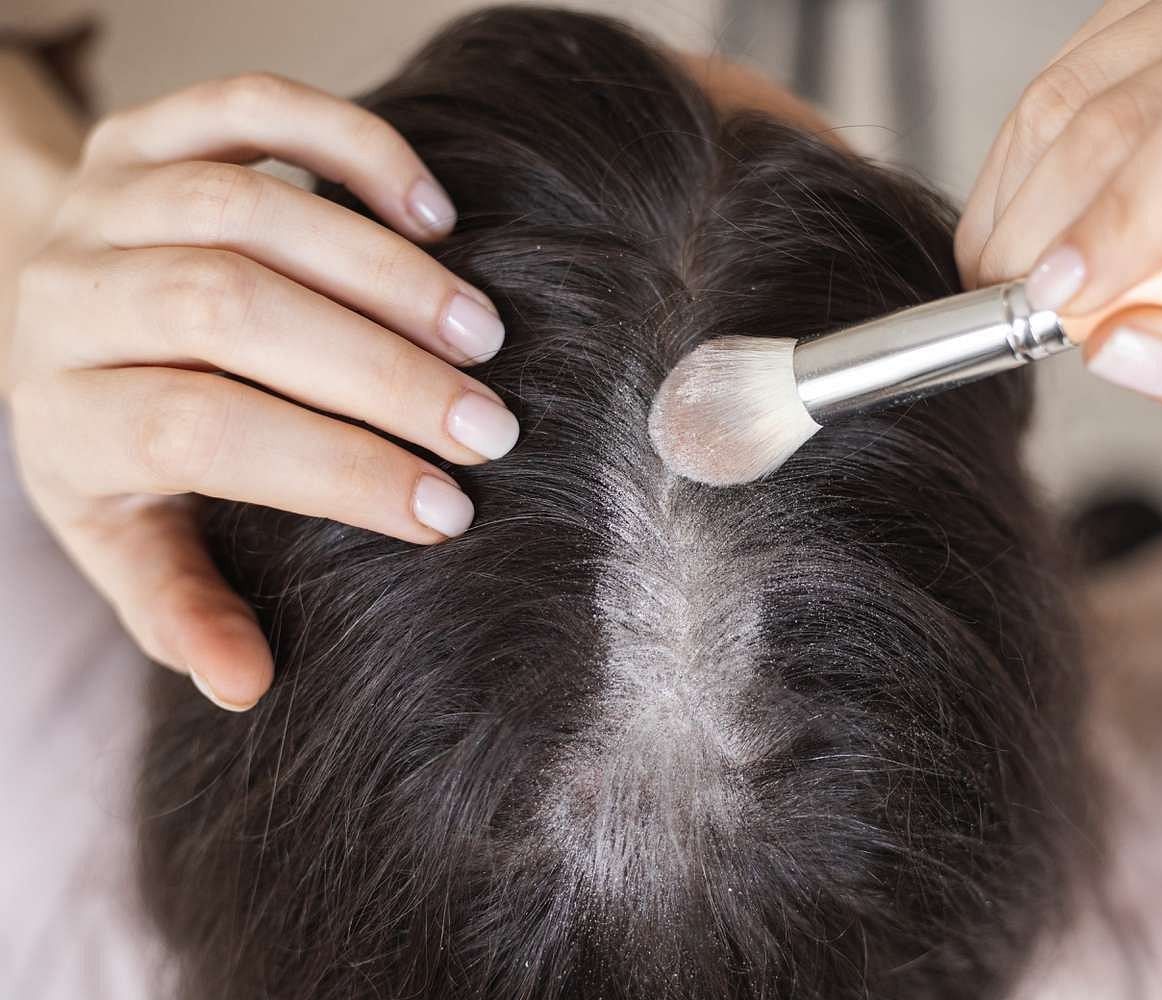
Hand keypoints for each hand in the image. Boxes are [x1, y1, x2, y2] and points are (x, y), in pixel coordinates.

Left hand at [4, 74, 516, 709]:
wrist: (50, 302)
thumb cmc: (115, 433)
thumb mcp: (122, 530)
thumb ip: (177, 601)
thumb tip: (247, 685)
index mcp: (65, 413)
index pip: (201, 432)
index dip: (331, 469)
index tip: (447, 509)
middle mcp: (68, 295)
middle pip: (228, 314)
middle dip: (377, 372)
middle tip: (491, 424)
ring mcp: (108, 198)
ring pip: (249, 207)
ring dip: (383, 271)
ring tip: (483, 332)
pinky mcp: (150, 129)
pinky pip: (253, 111)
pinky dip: (351, 147)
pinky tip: (436, 211)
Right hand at [956, 0, 1161, 446]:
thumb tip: (1122, 349)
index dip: (1136, 209)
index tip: (1067, 297)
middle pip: (1134, 102)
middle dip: (1047, 225)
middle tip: (1029, 309)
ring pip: (1074, 87)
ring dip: (1019, 200)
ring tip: (1027, 275)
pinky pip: (1058, 71)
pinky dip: (1024, 164)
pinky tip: (1043, 220)